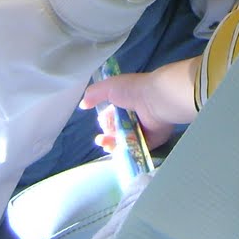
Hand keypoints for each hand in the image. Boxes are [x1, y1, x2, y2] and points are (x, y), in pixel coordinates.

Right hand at [80, 59, 195, 149]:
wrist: (156, 100)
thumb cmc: (133, 90)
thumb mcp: (109, 86)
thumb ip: (94, 93)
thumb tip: (83, 105)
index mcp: (127, 102)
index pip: (112, 115)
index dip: (104, 121)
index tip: (101, 122)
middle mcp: (135, 116)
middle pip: (117, 131)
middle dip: (106, 136)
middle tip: (101, 139)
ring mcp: (143, 129)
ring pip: (124, 142)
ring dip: (112, 145)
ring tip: (105, 144)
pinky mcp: (151, 141)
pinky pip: (136, 150)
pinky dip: (125, 152)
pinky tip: (117, 151)